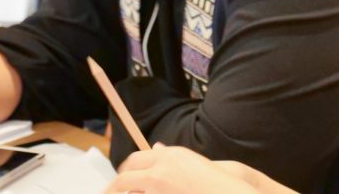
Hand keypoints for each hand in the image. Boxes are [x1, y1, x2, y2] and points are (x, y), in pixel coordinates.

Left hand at [106, 145, 295, 193]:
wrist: (227, 191)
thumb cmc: (215, 181)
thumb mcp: (191, 162)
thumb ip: (170, 157)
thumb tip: (156, 148)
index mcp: (169, 156)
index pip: (135, 160)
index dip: (125, 170)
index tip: (120, 178)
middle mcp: (160, 171)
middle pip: (125, 176)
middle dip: (115, 186)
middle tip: (112, 191)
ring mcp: (158, 189)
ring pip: (130, 191)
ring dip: (127, 193)